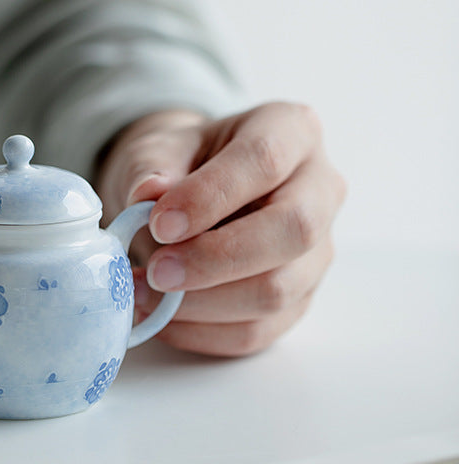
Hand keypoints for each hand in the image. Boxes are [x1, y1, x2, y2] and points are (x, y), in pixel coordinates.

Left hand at [96, 103, 345, 356]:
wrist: (186, 193)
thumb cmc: (179, 163)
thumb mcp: (158, 149)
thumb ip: (152, 168)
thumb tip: (147, 194)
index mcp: (291, 130)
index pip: (265, 160)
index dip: (211, 195)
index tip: (158, 223)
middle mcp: (320, 188)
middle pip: (292, 230)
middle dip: (216, 259)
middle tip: (156, 271)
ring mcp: (317, 250)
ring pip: (277, 291)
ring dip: (202, 304)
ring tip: (143, 295)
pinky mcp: (299, 299)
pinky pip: (258, 330)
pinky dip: (202, 332)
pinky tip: (161, 318)